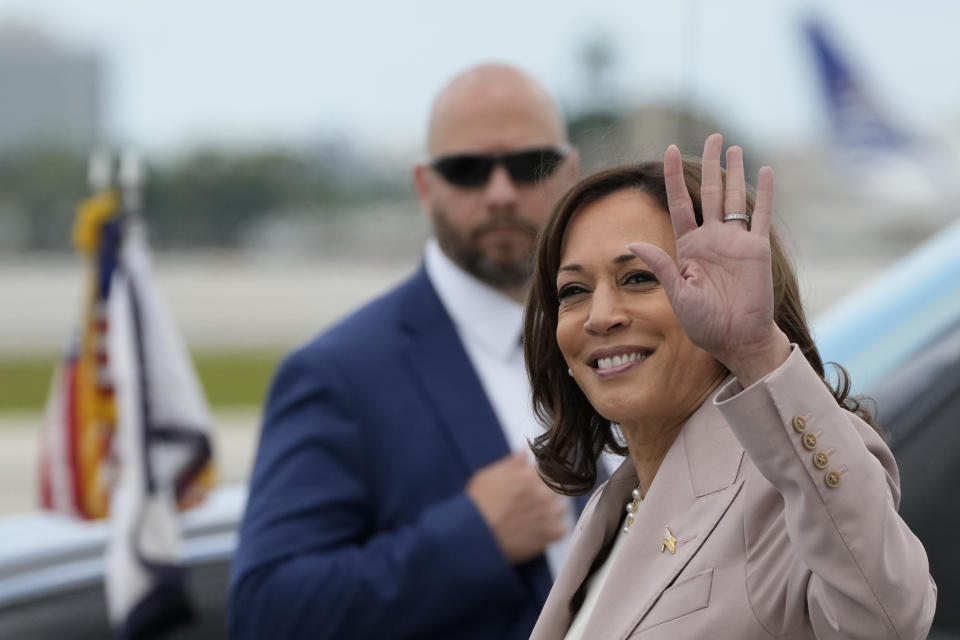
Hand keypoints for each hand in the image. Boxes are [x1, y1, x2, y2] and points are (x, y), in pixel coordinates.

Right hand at [466, 452, 566, 563]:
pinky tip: (535, 532)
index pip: (546, 471)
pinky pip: (561, 529)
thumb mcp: (488, 476)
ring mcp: (549, 512)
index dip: (537, 480)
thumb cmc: (477, 506)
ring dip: (550, 512)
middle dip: (544, 495)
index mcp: (529, 474)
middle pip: (555, 489)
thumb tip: (525, 452)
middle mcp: (543, 491)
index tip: (529, 488)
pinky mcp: (551, 533)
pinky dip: (551, 531)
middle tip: (527, 505)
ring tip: (531, 520)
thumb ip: (511, 463)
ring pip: (560, 509)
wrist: (474, 536)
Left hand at [627, 134, 789, 386]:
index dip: (674, 177)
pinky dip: (763, 193)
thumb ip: (661, 266)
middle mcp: (711, 239)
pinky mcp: (757, 249)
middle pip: (708, 192)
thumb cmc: (704, 323)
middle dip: (709, 164)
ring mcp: (735, 242)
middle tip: (713, 136)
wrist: (736, 338)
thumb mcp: (677, 294)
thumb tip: (633, 243)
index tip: (669, 150)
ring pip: (733, 198)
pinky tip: (763, 170)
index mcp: (688, 247)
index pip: (679, 204)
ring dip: (733, 172)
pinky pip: (761, 215)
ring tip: (733, 147)